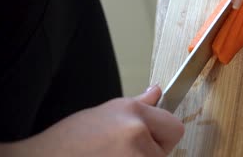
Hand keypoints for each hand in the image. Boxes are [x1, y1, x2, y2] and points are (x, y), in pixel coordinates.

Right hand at [5, 85, 183, 156]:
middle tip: (121, 149)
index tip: (151, 137)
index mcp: (133, 114)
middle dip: (150, 150)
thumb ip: (138, 104)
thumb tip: (156, 92)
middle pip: (165, 150)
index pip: (174, 127)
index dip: (162, 133)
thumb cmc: (68, 141)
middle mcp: (136, 135)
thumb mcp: (106, 112)